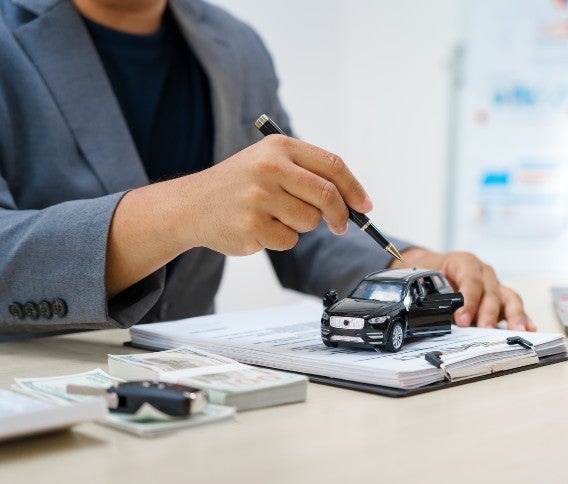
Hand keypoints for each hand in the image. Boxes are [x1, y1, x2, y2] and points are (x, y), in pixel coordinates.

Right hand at [177, 135, 371, 254]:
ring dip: (301, 226)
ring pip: (310, 221)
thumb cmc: (239, 185)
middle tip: (340, 225)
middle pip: (327, 195)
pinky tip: (259, 228)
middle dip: (340, 215)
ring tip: (274, 216)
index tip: (365, 205)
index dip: (354, 188)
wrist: (191, 205)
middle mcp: (269, 168)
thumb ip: (308, 174)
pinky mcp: (253, 225)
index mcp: (278, 147)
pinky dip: (281, 239)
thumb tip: (353, 202)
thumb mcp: (268, 163)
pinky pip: (289, 240)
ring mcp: (260, 197)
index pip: (332, 165)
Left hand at [390, 249, 535, 330]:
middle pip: (491, 292)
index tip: (462, 319)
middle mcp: (484, 273)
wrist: (431, 267)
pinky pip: (513, 307)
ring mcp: (494, 285)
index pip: (471, 281)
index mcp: (465, 262)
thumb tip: (433, 315)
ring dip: (513, 315)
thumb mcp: (424, 278)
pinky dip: (522, 317)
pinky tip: (529, 328)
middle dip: (488, 313)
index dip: (468, 301)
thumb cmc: (429, 272)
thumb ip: (431, 295)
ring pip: (509, 298)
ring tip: (517, 330)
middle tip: (485, 329)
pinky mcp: (499, 299)